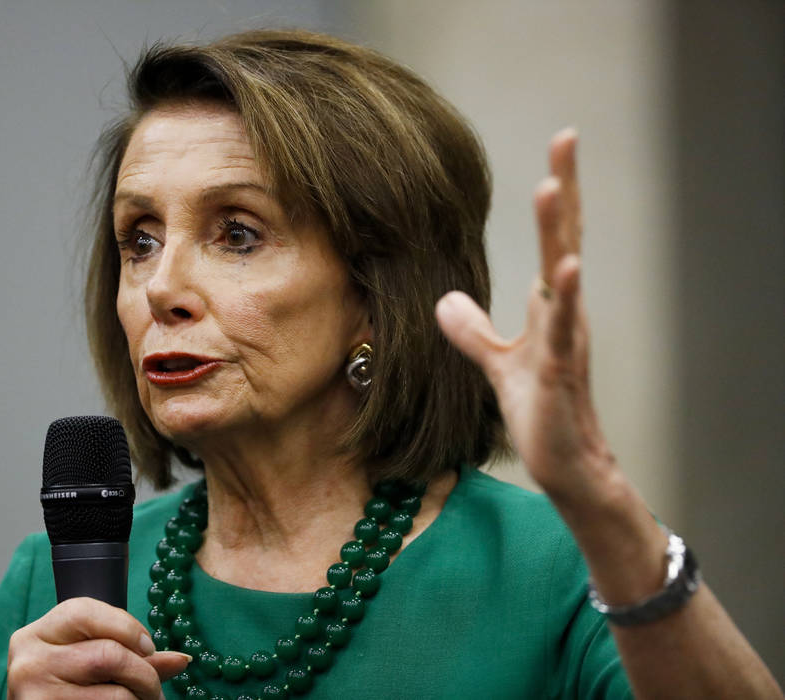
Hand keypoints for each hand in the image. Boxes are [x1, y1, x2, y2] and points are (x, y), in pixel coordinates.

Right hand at [7, 597, 190, 698]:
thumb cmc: (65, 683)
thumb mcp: (85, 655)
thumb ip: (131, 652)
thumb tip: (182, 660)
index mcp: (35, 635)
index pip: (85, 612)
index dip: (127, 627)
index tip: (149, 647)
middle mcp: (30, 664)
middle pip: (107, 656)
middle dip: (144, 673)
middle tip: (155, 688)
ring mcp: (36, 696)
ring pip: (114, 695)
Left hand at [436, 129, 614, 505]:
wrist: (566, 464)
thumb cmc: (541, 411)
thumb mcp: (498, 363)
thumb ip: (473, 330)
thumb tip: (445, 299)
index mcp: (551, 305)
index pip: (555, 237)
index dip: (558, 193)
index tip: (561, 144)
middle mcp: (564, 313)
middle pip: (566, 238)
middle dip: (565, 187)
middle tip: (567, 137)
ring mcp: (565, 340)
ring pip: (564, 275)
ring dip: (557, 231)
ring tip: (552, 186)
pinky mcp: (558, 371)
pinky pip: (561, 330)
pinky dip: (563, 298)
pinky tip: (565, 267)